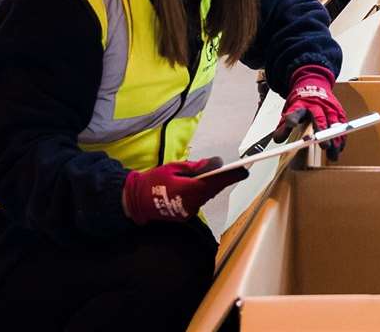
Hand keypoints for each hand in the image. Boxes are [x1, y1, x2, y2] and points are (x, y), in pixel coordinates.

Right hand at [122, 158, 246, 224]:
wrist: (135, 202)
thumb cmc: (153, 181)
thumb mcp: (173, 168)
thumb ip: (195, 167)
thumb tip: (216, 163)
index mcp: (189, 190)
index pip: (215, 182)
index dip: (231, 177)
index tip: (244, 171)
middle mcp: (191, 203)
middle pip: (213, 190)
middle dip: (222, 180)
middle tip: (234, 171)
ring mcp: (188, 211)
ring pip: (206, 196)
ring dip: (210, 186)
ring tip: (212, 177)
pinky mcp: (185, 215)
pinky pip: (198, 202)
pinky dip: (200, 193)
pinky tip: (198, 186)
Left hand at [272, 64, 346, 159]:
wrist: (314, 84)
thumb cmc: (302, 102)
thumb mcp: (289, 110)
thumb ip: (283, 127)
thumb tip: (277, 140)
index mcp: (300, 104)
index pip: (295, 112)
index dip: (293, 118)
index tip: (292, 125)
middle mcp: (315, 104)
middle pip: (319, 117)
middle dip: (322, 131)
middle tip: (324, 146)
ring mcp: (328, 106)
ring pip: (333, 121)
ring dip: (335, 137)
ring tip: (333, 151)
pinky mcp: (338, 109)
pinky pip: (342, 123)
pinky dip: (342, 135)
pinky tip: (340, 147)